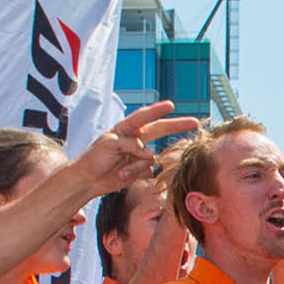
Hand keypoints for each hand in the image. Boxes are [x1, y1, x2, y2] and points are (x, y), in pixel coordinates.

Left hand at [80, 102, 196, 189]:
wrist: (89, 179)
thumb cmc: (95, 157)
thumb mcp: (110, 144)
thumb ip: (131, 144)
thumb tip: (149, 154)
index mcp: (126, 128)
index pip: (143, 116)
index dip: (157, 110)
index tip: (171, 105)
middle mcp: (136, 138)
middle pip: (160, 129)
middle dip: (177, 125)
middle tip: (194, 122)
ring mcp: (139, 154)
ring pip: (150, 157)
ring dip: (135, 166)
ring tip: (120, 171)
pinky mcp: (140, 169)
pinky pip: (147, 170)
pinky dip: (134, 174)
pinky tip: (121, 176)